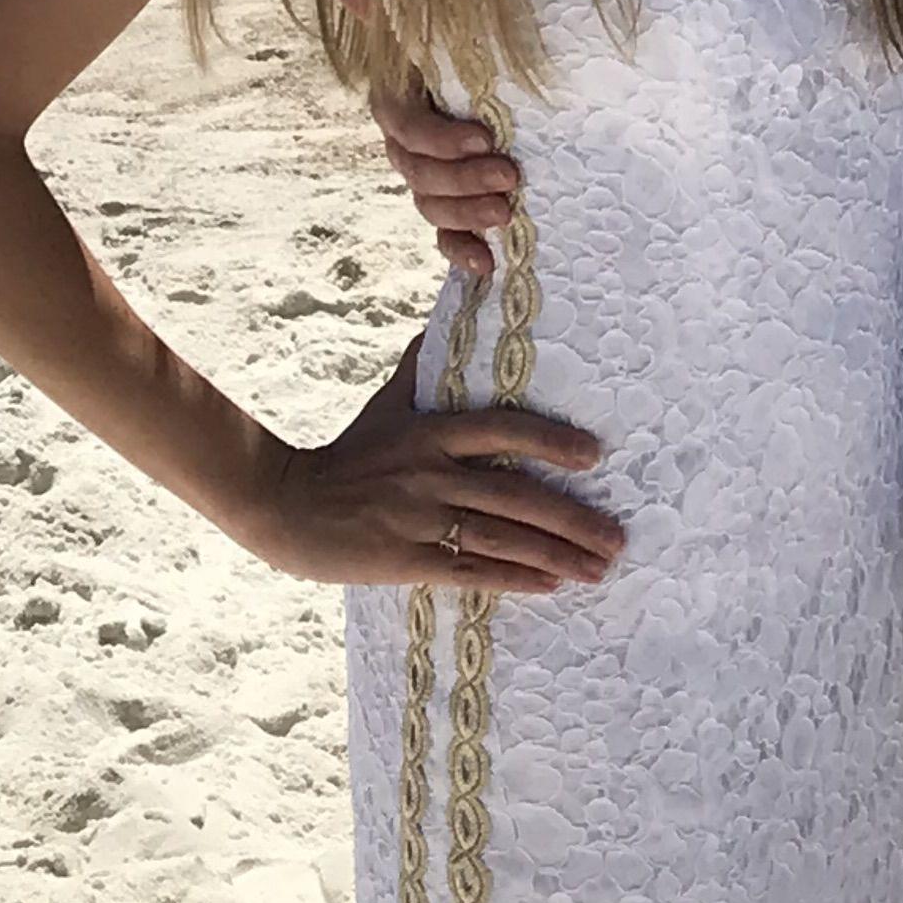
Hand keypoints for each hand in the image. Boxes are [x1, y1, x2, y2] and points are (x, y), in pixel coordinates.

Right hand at [221, 342, 622, 595]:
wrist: (284, 503)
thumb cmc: (344, 453)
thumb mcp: (386, 403)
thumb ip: (421, 366)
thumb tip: (451, 316)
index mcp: (432, 432)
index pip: (503, 429)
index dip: (551, 440)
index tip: (595, 455)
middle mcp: (432, 473)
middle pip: (516, 494)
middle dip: (573, 518)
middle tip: (617, 537)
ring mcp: (420, 517)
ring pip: (502, 537)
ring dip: (556, 555)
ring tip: (598, 568)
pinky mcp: (405, 559)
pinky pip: (470, 570)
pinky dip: (514, 577)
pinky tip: (550, 586)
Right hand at [354, 0, 522, 282]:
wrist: (513, 74)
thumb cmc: (471, 42)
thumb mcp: (441, 23)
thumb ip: (396, 6)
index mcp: (401, 102)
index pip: (403, 128)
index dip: (438, 138)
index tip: (483, 137)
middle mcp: (409, 144)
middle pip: (417, 175)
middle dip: (461, 181)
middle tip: (511, 177)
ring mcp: (431, 178)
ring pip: (430, 207)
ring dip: (465, 216)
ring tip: (507, 214)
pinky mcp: (455, 205)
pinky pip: (445, 238)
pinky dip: (462, 252)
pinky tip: (485, 265)